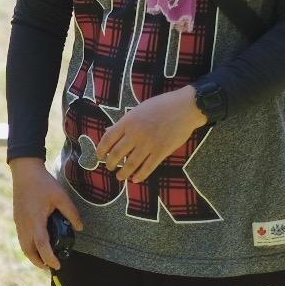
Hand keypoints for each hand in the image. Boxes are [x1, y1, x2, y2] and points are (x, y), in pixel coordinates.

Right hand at [10, 157, 83, 270]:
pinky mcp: (17, 218)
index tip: (57, 266)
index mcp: (35, 220)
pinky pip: (22, 237)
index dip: (49, 258)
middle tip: (51, 266)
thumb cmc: (43, 183)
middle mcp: (25, 224)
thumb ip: (71, 213)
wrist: (24, 171)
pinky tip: (37, 244)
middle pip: (28, 250)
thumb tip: (80, 228)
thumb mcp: (61, 196)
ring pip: (23, 245)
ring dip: (33, 255)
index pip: (42, 245)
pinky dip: (29, 246)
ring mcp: (19, 221)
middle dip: (38, 262)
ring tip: (44, 259)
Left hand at [94, 85, 208, 185]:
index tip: (100, 156)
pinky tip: (135, 179)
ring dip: (123, 173)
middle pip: (116, 154)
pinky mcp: (161, 152)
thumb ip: (124, 122)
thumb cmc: (161, 105)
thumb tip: (108, 130)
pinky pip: (148, 167)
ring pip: (130, 164)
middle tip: (109, 167)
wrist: (184, 108)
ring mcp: (148, 144)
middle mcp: (135, 134)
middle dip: (110, 164)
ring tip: (119, 177)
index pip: (108, 139)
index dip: (101, 150)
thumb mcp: (138, 110)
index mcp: (127, 122)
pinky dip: (140, 175)